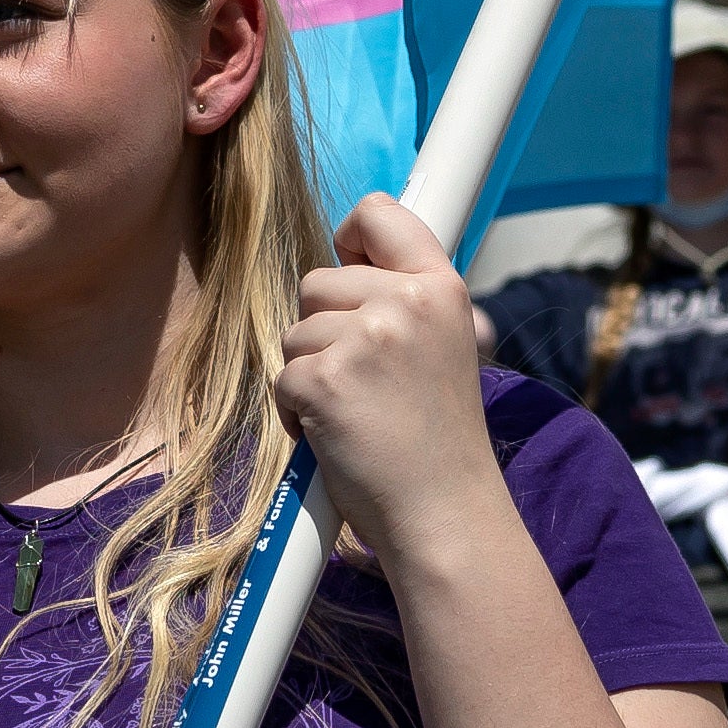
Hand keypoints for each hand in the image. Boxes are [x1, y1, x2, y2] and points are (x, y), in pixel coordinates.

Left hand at [279, 198, 509, 560]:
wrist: (444, 513)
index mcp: (441, 288)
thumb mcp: (442, 348)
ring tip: (356, 415)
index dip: (352, 237)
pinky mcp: (325, 379)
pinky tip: (336, 438)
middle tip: (366, 384)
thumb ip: (404, 302)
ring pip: (295, 332)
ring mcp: (365, 339)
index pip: (380, 214)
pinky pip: (282, 378)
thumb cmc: (437, 441)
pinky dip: (296, 413)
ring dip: (310, 375)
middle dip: (325, 330)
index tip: (350, 263)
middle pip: (318, 281)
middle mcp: (406, 302)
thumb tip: (345, 255)